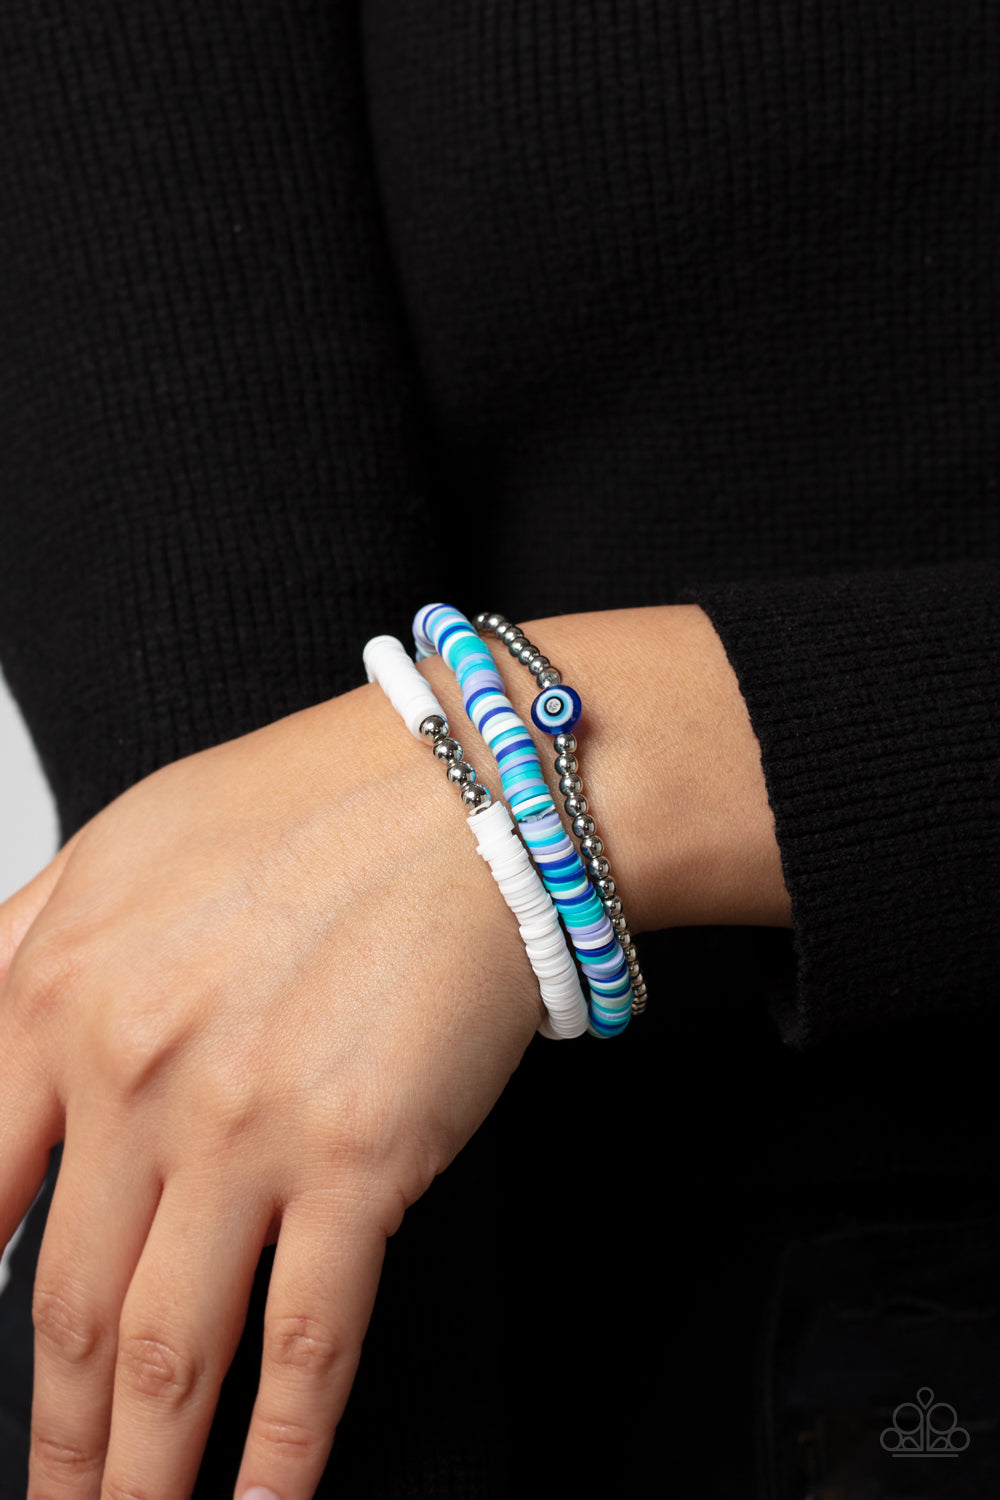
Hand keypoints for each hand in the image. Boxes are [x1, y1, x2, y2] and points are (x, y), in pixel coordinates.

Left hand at [0, 677, 543, 1499]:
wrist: (472, 792)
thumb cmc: (314, 803)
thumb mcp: (123, 842)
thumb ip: (24, 942)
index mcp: (59, 992)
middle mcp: (136, 1071)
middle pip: (59, 1312)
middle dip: (53, 1440)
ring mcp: (245, 1126)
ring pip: (167, 1353)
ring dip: (141, 1474)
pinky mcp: (360, 1161)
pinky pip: (306, 1343)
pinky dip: (280, 1450)